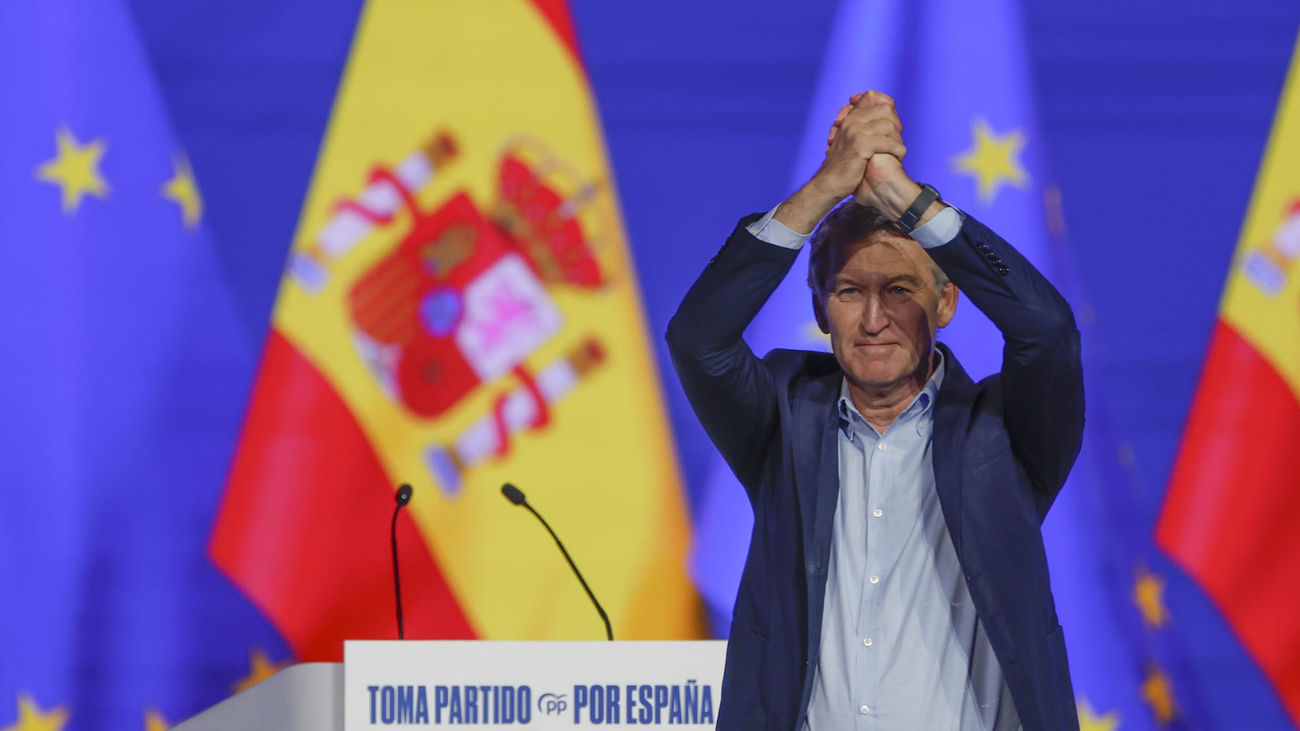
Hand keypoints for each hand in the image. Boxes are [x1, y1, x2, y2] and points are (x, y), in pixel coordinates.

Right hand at [774, 91, 918, 232]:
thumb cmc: (842, 166)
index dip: (886, 104)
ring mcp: (855, 132)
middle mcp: (852, 121)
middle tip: (896, 141)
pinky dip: (897, 151)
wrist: (829, 184)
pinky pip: (888, 142)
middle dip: (896, 125)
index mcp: (849, 118)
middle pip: (886, 109)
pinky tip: (897, 158)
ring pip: (889, 126)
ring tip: (897, 152)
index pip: (872, 96)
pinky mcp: (861, 145)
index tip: (891, 122)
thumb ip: (861, 127)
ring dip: (898, 140)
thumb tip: (882, 117)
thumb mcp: (848, 142)